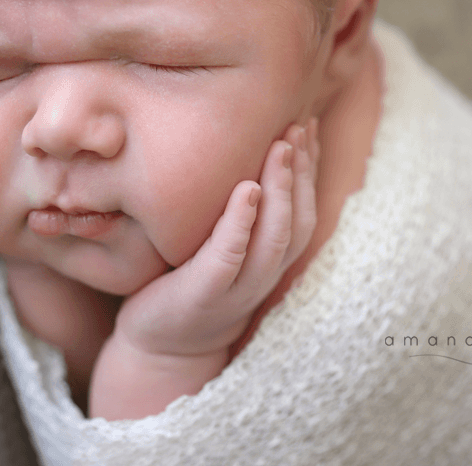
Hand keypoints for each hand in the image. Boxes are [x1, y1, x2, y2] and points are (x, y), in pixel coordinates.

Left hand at [111, 118, 320, 358]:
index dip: (310, 169)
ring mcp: (238, 287)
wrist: (160, 347)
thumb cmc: (189, 283)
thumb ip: (236, 210)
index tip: (307, 125)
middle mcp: (264, 274)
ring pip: (275, 237)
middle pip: (298, 220)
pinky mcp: (204, 293)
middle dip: (302, 171)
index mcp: (272, 259)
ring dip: (281, 190)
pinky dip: (241, 223)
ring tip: (280, 148)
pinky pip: (230, 256)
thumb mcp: (220, 245)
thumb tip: (244, 153)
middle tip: (296, 126)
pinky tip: (245, 190)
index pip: (304, 209)